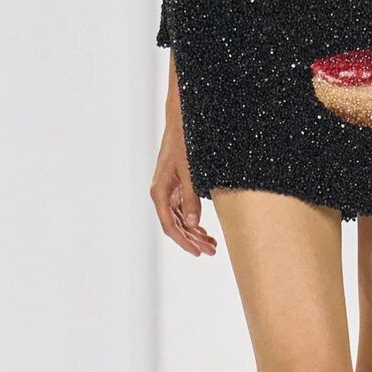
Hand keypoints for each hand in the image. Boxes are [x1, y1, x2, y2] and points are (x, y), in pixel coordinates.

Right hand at [150, 90, 216, 255]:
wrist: (182, 119)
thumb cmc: (184, 142)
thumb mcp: (191, 172)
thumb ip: (191, 198)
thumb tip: (193, 223)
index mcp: (160, 191)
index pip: (170, 225)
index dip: (184, 241)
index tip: (198, 252)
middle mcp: (162, 193)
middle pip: (176, 225)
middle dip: (192, 240)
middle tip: (211, 250)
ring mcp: (169, 189)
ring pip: (180, 219)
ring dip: (194, 232)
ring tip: (211, 243)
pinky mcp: (177, 184)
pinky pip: (183, 209)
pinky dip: (193, 220)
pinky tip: (204, 229)